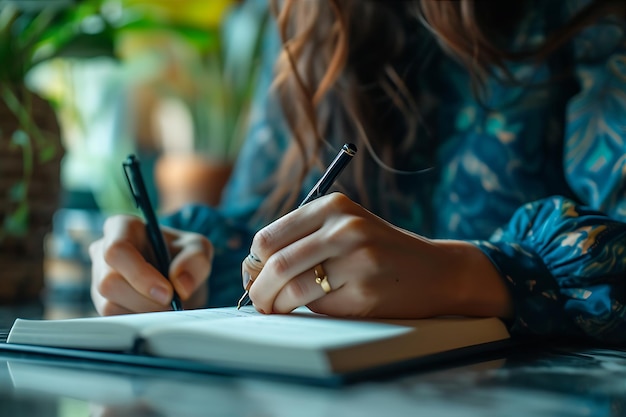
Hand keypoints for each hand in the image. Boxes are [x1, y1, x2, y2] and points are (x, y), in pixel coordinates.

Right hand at [90, 215, 212, 315]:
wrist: (180, 279)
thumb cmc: (184, 256)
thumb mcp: (199, 249)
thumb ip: (195, 261)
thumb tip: (180, 285)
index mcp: (122, 227)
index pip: (117, 250)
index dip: (140, 274)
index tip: (167, 292)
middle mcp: (102, 251)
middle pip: (109, 282)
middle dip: (145, 300)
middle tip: (172, 304)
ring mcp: (98, 278)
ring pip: (108, 305)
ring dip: (144, 312)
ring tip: (167, 307)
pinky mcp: (102, 302)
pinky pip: (114, 319)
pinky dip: (139, 321)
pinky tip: (156, 312)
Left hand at [243, 193, 511, 318]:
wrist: (435, 271)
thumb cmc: (380, 251)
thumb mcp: (345, 227)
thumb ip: (303, 239)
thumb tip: (252, 269)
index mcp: (333, 206)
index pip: (270, 236)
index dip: (253, 261)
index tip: (253, 275)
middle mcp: (344, 227)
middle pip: (276, 263)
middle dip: (257, 288)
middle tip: (257, 300)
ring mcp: (356, 257)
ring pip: (292, 286)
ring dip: (274, 303)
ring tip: (274, 308)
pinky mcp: (364, 289)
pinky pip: (316, 303)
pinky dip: (301, 309)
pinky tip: (305, 309)